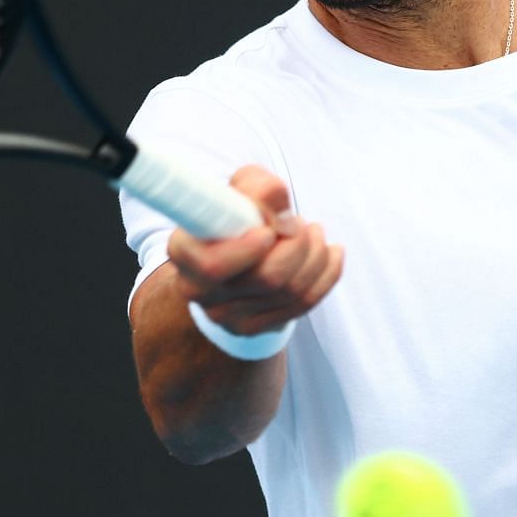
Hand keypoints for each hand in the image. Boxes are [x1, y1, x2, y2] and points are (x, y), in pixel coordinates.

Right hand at [165, 165, 342, 337]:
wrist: (232, 251)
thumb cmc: (234, 213)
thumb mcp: (242, 188)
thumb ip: (260, 189)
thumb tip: (285, 218)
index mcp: (185, 252)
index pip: (214, 266)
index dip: (249, 250)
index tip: (269, 231)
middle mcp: (199, 290)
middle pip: (268, 278)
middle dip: (298, 245)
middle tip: (299, 223)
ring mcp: (226, 316)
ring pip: (291, 291)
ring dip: (315, 255)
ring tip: (314, 232)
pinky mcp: (253, 327)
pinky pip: (304, 304)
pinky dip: (327, 274)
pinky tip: (331, 253)